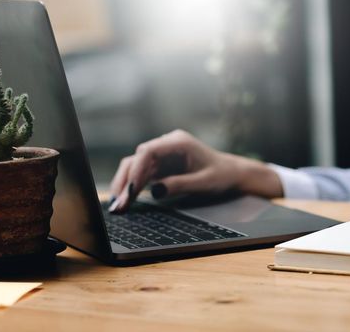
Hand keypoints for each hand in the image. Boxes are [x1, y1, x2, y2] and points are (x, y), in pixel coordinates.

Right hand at [109, 130, 282, 212]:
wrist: (232, 173)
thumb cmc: (222, 175)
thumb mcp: (204, 183)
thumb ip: (180, 185)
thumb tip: (155, 191)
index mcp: (178, 142)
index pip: (148, 151)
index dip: (136, 170)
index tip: (130, 190)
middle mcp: (167, 145)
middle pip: (137, 159)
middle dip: (125, 181)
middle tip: (117, 204)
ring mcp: (162, 155)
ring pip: (135, 167)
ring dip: (125, 185)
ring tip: (117, 207)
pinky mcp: (161, 166)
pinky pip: (142, 175)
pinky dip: (133, 188)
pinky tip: (125, 201)